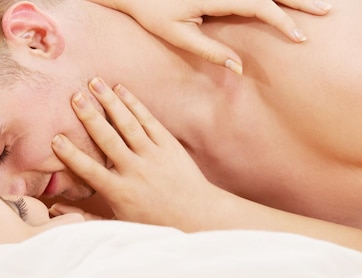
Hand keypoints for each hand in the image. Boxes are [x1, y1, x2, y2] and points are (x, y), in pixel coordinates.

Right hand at [51, 78, 223, 228]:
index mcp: (120, 192)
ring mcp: (154, 156)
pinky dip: (134, 104)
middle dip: (90, 117)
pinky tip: (120, 89)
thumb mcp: (118, 224)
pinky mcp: (169, 145)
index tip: (56, 139)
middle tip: (74, 97)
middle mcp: (136, 171)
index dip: (72, 155)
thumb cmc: (153, 221)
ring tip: (94, 82)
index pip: (90, 170)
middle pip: (108, 140)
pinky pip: (149, 121)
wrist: (198, 215)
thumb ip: (85, 216)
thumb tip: (54, 209)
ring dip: (110, 102)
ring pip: (128, 125)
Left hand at [90, 0, 330, 73]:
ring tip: (316, 5)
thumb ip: (210, 51)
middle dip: (299, 0)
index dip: (281, 20)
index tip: (298, 36)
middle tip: (324, 13)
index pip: (258, 5)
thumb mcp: (178, 36)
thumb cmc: (154, 14)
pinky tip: (288, 2)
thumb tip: (239, 68)